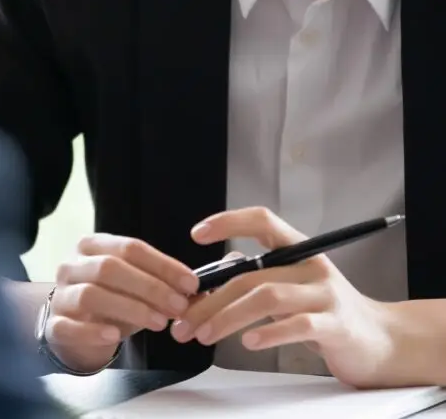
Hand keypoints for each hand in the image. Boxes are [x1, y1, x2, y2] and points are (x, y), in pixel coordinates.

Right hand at [47, 233, 198, 372]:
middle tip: (178, 306)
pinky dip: (93, 331)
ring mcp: (60, 294)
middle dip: (150, 287)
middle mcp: (73, 264)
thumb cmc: (108, 297)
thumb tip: (197, 291)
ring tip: (159, 322)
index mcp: (94, 245)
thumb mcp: (131, 284)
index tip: (191, 283)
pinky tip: (115, 336)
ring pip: (91, 294)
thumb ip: (159, 284)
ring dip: (130, 308)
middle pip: (110, 268)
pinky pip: (69, 326)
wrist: (70, 322)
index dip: (163, 265)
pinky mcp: (52, 325)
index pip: (131, 247)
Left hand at [170, 207, 402, 388]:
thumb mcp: (291, 285)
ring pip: (268, 296)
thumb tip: (209, 281)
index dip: (229, 221)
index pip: (262, 220)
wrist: (379, 340)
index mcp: (299, 248)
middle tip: (184, 320)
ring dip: (229, 316)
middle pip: (253, 272)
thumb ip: (258, 277)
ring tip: (204, 334)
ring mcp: (325, 293)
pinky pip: (297, 325)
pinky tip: (248, 343)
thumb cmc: (325, 310)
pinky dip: (269, 334)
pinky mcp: (335, 325)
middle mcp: (311, 264)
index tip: (197, 234)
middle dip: (212, 298)